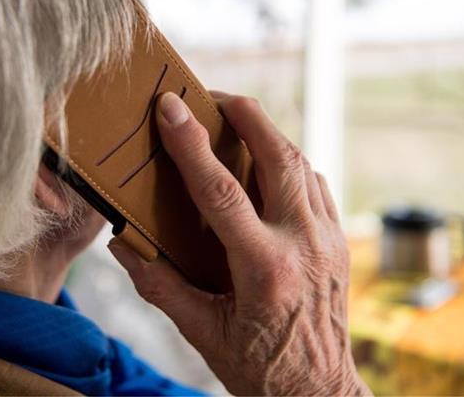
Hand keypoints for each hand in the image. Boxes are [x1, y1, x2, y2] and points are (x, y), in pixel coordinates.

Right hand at [108, 92, 370, 395]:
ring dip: (269, 133)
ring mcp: (328, 240)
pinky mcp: (339, 241)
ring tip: (236, 121)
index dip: (190, 143)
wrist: (320, 394)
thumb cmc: (260, 370)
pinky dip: (291, 163)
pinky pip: (316, 184)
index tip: (170, 106)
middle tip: (212, 96)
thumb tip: (123, 244)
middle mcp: (303, 244)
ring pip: (302, 163)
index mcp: (264, 269)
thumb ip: (160, 286)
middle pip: (279, 156)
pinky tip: (268, 165)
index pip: (221, 191)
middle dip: (246, 114)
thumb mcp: (202, 335)